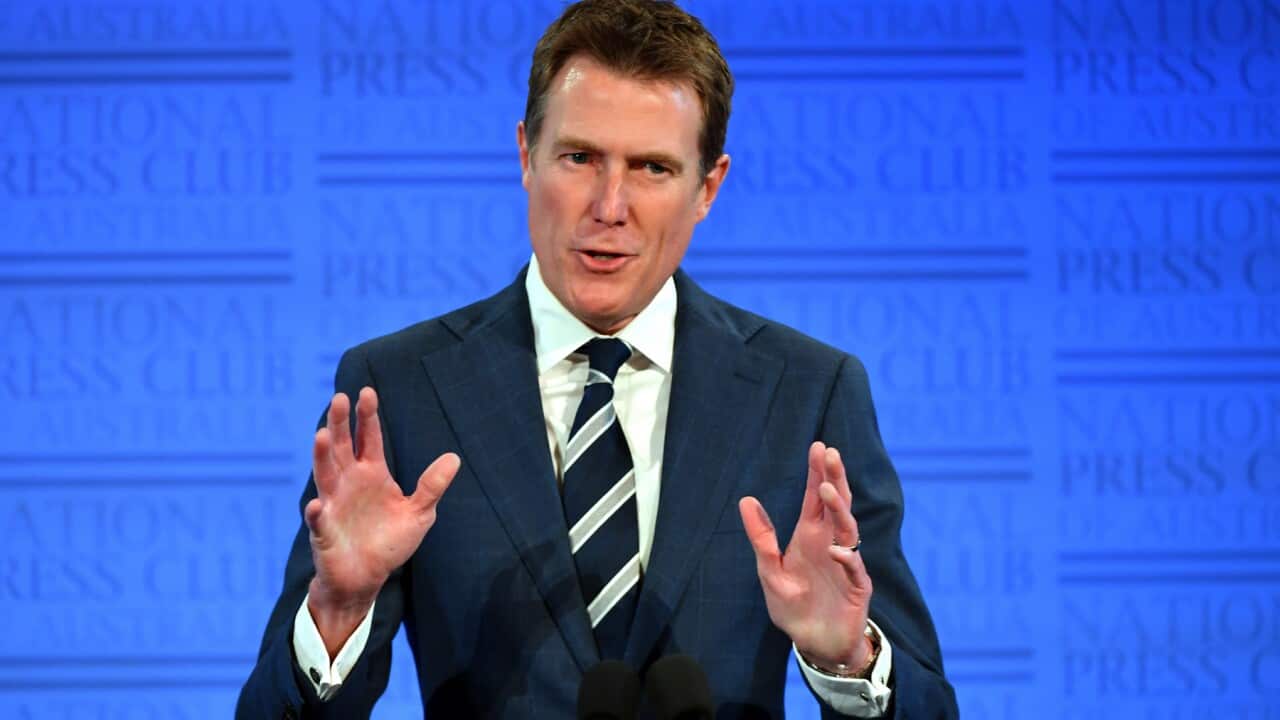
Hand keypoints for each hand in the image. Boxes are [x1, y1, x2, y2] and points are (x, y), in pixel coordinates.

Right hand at [304, 387, 459, 654]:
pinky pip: (318, 520)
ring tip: (322, 435)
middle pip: (342, 447)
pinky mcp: (324, 531)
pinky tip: (316, 505)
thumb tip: (454, 458)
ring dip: (322, 456)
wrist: (367, 578)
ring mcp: (333, 504)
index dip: (368, 417)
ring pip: (325, 475)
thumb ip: (431, 486)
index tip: (367, 392)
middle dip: (341, 423)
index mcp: (372, 474)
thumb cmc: (389, 542)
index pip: (369, 439)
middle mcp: (349, 483)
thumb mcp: (418, 514)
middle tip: (341, 398)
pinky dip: (316, 513)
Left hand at [739, 441, 873, 670]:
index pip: (816, 499)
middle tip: (831, 453)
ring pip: (848, 529)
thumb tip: (746, 500)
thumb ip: (761, 538)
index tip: (819, 447)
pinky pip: (855, 569)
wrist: (814, 644)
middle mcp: (830, 543)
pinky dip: (847, 558)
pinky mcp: (857, 588)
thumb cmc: (793, 606)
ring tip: (829, 490)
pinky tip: (836, 550)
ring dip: (839, 510)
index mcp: (809, 536)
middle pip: (837, 505)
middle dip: (835, 478)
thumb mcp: (769, 571)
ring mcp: (846, 563)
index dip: (818, 473)